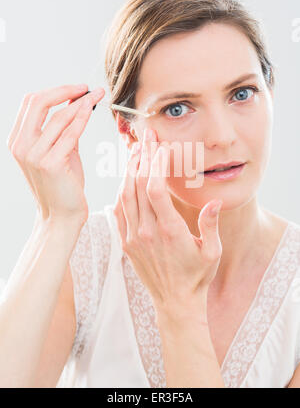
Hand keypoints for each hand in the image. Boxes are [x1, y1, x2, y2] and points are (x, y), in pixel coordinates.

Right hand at [7, 84, 104, 222]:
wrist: (62, 217)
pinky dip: (82, 117)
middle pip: (38, 102)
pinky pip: (69, 133)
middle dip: (64, 90)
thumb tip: (76, 102)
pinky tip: (92, 109)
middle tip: (86, 87)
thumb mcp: (60, 151)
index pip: (31, 103)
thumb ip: (63, 129)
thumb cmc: (63, 185)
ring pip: (57, 117)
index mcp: (17, 140)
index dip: (55, 91)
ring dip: (80, 102)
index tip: (77, 87)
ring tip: (97, 96)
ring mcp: (33, 155)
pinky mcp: (50, 164)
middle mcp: (20, 146)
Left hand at [113, 127, 222, 316]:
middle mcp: (147, 232)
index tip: (161, 147)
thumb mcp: (212, 253)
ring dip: (129, 170)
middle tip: (147, 136)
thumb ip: (210, 225)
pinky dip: (122, 190)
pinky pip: (119, 210)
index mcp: (170, 231)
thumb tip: (214, 202)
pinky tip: (128, 176)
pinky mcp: (126, 242)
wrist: (174, 302)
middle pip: (139, 186)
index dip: (156, 165)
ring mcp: (133, 237)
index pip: (156, 190)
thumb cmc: (197, 276)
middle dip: (142, 157)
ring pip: (125, 195)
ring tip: (136, 150)